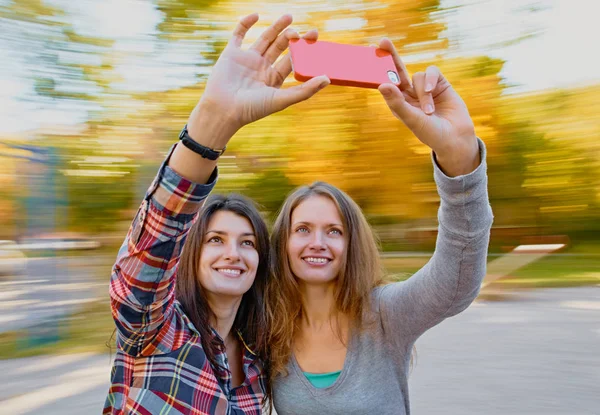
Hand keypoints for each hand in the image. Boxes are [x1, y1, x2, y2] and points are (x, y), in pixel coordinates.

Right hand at [188, 14, 329, 143]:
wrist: (223, 110)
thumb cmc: (252, 109)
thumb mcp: (281, 99)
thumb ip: (304, 90)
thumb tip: (327, 79)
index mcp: (274, 79)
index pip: (292, 60)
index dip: (303, 48)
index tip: (314, 36)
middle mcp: (262, 68)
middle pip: (280, 47)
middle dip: (291, 37)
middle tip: (300, 30)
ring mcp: (247, 60)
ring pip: (264, 38)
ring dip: (276, 27)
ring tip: (288, 16)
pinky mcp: (231, 54)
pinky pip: (238, 34)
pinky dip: (245, 23)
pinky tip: (256, 15)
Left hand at [377, 38, 478, 175]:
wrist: (455, 138)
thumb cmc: (430, 133)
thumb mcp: (411, 119)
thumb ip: (397, 103)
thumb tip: (381, 85)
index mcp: (398, 102)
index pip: (385, 82)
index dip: (377, 70)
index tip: (368, 54)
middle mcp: (409, 93)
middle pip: (397, 71)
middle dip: (391, 56)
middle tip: (383, 41)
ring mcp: (424, 88)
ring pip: (417, 76)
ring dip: (423, 93)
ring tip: (429, 111)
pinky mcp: (439, 83)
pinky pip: (431, 72)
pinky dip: (431, 80)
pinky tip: (433, 92)